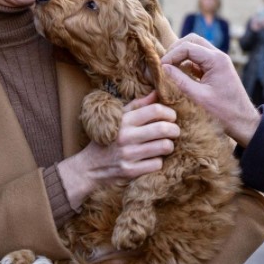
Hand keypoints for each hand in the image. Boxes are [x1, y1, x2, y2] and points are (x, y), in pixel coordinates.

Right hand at [58, 92, 179, 208]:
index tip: (172, 117)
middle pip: (163, 128)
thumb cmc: (108, 139)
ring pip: (164, 146)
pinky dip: (159, 162)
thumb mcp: (118, 118)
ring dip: (169, 146)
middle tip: (174, 132)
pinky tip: (153, 159)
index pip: (155, 110)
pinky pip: (157, 164)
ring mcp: (128, 154)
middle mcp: (126, 136)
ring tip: (165, 145)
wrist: (89, 167)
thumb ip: (138, 105)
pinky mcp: (130, 171)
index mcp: (124, 120)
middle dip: (175, 130)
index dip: (169, 113)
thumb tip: (156, 92)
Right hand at [161, 34, 260, 146]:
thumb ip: (180, 80)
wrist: (242, 120)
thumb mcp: (198, 96)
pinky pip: (199, 58)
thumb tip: (163, 67)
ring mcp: (218, 61)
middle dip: (176, 49)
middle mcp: (219, 56)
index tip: (161, 67)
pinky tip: (179, 73)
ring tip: (169, 68)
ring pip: (196, 47)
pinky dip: (187, 62)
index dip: (172, 55)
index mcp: (216, 60)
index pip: (188, 47)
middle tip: (165, 63)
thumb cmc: (223, 111)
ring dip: (181, 55)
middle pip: (192, 40)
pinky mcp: (216, 68)